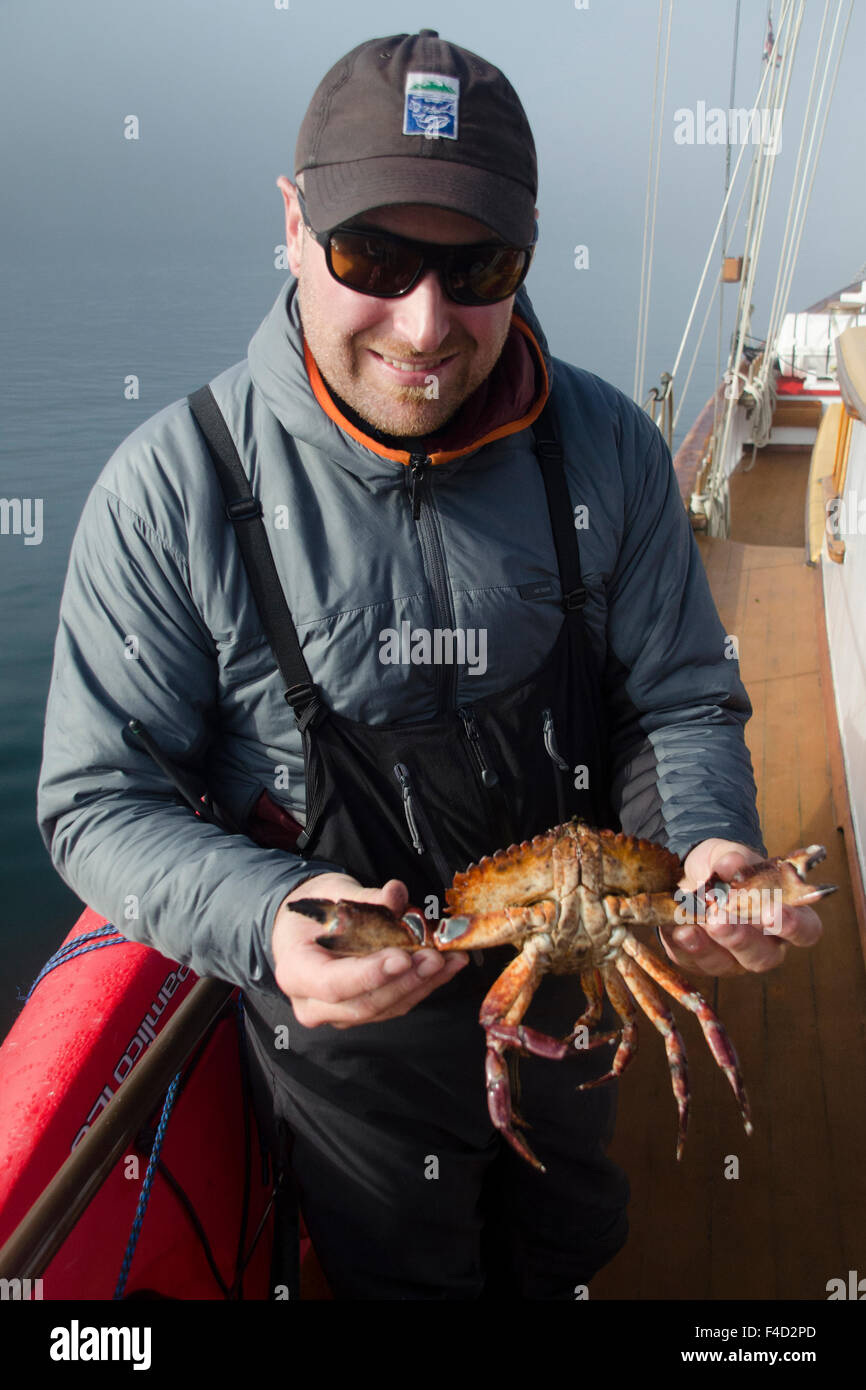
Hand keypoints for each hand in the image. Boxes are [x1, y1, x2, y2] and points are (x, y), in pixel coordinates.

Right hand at [271, 872, 467, 1027]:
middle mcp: (312, 1003)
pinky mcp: (361, 1013)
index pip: (333, 983)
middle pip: (363, 1003)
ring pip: (384, 1008)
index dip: (370, 974)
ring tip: (450, 959)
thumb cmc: (314, 912)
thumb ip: (365, 897)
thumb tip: (396, 894)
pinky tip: (446, 966)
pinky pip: (394, 1005)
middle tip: (435, 956)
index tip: (403, 957)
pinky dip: (422, 986)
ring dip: (422, 984)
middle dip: (405, 980)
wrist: (303, 929)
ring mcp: (337, 1014)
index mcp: (295, 970)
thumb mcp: (334, 893)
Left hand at [656, 838, 822, 976]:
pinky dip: (685, 945)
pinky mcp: (702, 962)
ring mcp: (733, 959)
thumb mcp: (727, 854)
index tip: (773, 911)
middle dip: (742, 938)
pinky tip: (677, 930)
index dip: (793, 925)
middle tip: (721, 918)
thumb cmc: (722, 869)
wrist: (686, 876)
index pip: (805, 930)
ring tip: (693, 925)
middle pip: (764, 955)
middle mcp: (765, 944)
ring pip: (727, 964)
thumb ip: (732, 857)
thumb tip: (732, 862)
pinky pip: (694, 961)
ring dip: (709, 945)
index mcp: (785, 915)